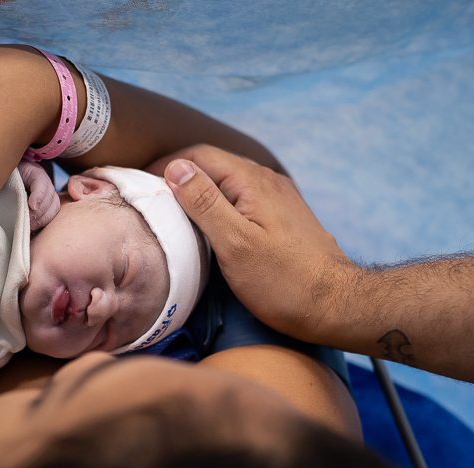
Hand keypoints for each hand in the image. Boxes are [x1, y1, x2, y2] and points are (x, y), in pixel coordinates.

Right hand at [160, 144, 356, 341]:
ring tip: (169, 213)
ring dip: (196, 191)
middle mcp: (266, 180)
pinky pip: (240, 198)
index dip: (164, 165)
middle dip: (177, 176)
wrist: (335, 306)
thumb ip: (204, 203)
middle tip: (147, 199)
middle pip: (212, 165)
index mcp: (252, 181)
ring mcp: (276, 198)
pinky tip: (205, 226)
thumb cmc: (283, 282)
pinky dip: (216, 205)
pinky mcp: (281, 216)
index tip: (138, 185)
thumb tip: (177, 168)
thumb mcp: (235, 244)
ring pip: (226, 182)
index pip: (199, 155)